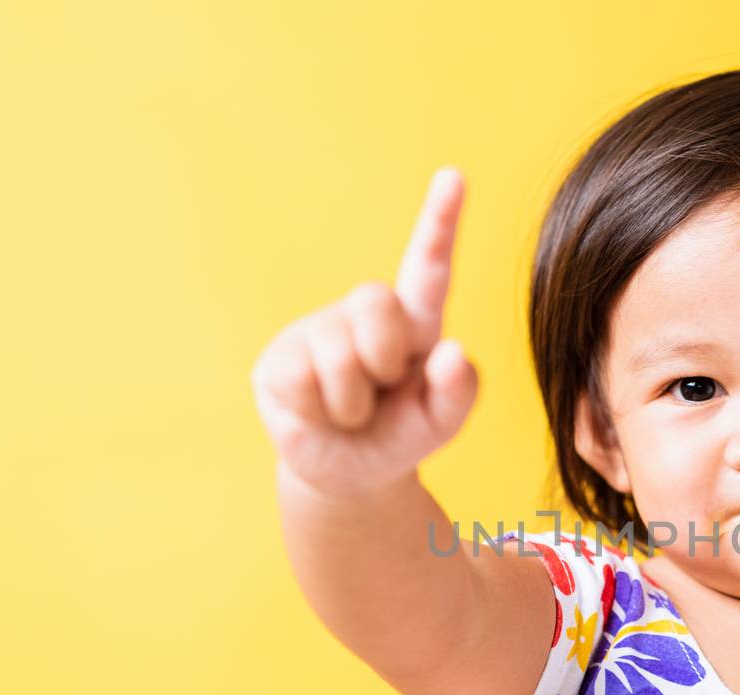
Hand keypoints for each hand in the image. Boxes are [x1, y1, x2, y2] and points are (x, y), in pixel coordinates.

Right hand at [251, 166, 477, 500]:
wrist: (349, 473)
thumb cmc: (401, 435)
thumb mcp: (441, 422)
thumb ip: (460, 392)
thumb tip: (455, 352)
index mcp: (417, 321)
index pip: (429, 266)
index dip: (439, 221)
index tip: (454, 176)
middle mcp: (366, 314)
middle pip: (378, 306)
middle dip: (385, 361)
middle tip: (382, 390)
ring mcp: (318, 331)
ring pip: (339, 358)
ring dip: (353, 404)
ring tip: (351, 412)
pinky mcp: (279, 359)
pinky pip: (302, 381)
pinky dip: (318, 412)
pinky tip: (318, 412)